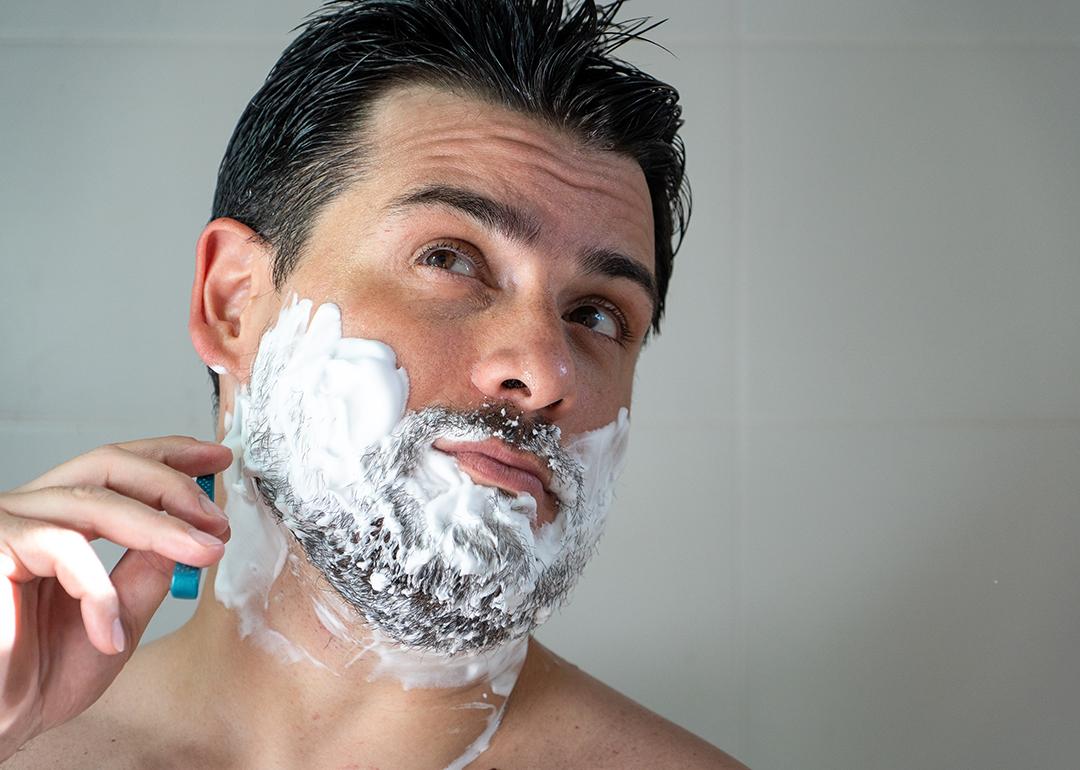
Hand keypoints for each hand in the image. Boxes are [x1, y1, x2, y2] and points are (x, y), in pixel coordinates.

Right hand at [0, 436, 232, 759]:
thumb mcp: (120, 613)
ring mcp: (7, 525)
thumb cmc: (41, 674)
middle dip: (173, 485)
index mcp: (57, 519)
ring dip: (162, 527)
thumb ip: (150, 568)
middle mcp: (29, 511)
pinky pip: (63, 549)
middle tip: (217, 516)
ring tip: (205, 552)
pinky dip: (99, 592)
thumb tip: (196, 530)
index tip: (216, 460)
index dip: (168, 457)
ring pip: (95, 502)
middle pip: (107, 466)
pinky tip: (111, 633)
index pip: (115, 468)